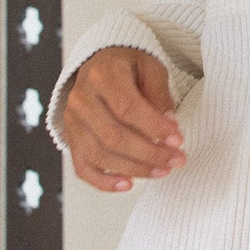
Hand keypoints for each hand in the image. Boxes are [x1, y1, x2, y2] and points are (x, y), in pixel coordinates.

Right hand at [62, 46, 187, 192]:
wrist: (100, 64)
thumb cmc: (129, 66)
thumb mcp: (150, 67)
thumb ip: (159, 94)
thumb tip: (169, 126)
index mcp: (102, 76)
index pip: (127, 108)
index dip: (154, 127)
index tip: (178, 139)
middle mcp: (81, 99)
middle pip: (114, 136)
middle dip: (149, 153)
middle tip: (176, 160)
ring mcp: (72, 121)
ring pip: (100, 155)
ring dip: (134, 169)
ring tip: (162, 171)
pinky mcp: (71, 138)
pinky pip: (83, 167)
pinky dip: (104, 182)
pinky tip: (128, 185)